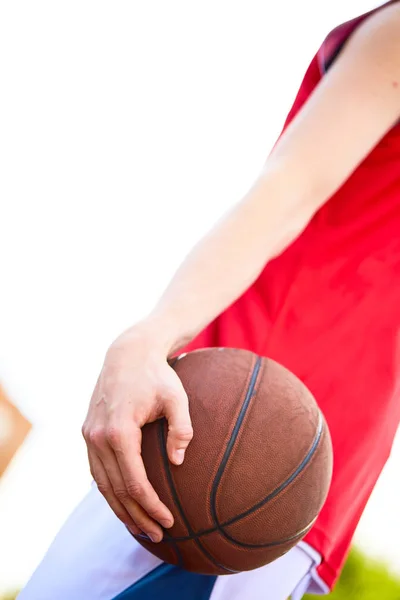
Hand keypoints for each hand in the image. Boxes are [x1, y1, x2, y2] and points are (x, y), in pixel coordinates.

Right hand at [82, 324, 192, 541]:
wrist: (128, 353)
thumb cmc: (157, 375)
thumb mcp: (177, 398)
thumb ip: (181, 429)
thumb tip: (178, 462)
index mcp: (120, 431)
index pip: (133, 482)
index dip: (151, 506)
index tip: (169, 521)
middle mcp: (98, 437)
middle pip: (115, 490)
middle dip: (136, 516)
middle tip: (158, 534)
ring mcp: (89, 435)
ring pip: (101, 484)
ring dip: (119, 508)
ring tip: (140, 528)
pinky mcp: (88, 432)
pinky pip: (95, 470)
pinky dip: (108, 490)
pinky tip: (122, 501)